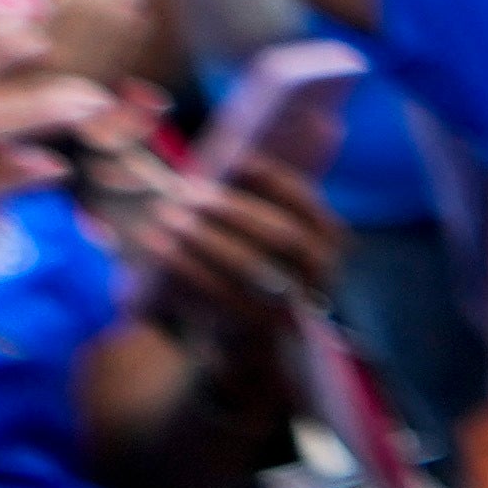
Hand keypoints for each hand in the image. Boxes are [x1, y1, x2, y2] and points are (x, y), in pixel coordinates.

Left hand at [120, 143, 340, 343]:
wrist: (252, 331)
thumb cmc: (252, 262)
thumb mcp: (260, 229)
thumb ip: (248, 200)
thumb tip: (212, 156)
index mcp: (328, 236)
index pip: (305, 201)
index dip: (273, 179)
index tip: (235, 160)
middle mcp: (321, 270)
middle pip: (281, 235)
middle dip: (232, 210)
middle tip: (186, 192)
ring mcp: (295, 300)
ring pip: (251, 265)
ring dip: (204, 238)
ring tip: (166, 217)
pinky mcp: (261, 325)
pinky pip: (222, 294)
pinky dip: (187, 268)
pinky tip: (159, 247)